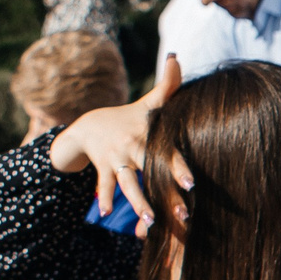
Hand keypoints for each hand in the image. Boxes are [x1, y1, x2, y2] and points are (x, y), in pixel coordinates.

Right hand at [52, 54, 185, 227]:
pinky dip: (104, 198)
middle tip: (183, 214)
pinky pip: (104, 184)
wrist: (89, 125)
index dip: (179, 166)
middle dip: (166, 192)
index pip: (168, 152)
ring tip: (151, 223)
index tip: (191, 183)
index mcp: (148, 135)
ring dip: (139, 203)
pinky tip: (106, 213)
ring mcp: (116, 157)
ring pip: (128, 183)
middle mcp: (133, 146)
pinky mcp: (102, 166)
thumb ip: (167, 85)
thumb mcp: (147, 103)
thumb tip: (175, 56)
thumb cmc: (128, 118)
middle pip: (152, 171)